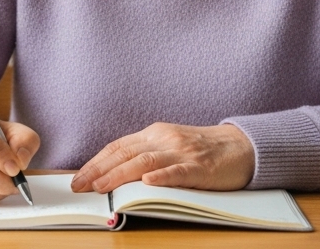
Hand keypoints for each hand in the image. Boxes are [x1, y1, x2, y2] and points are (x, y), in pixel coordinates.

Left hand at [70, 122, 254, 193]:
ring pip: (145, 162)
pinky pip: (178, 171)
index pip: (117, 147)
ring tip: (101, 186)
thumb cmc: (203, 150)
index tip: (77, 177)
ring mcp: (182, 152)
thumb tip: (113, 173)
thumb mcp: (169, 146)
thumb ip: (145, 155)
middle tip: (79, 186)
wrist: (241, 146)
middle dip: (98, 170)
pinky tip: (148, 183)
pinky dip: (161, 176)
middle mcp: (164, 139)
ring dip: (119, 174)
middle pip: (125, 153)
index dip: (95, 162)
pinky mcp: (200, 167)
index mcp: (154, 134)